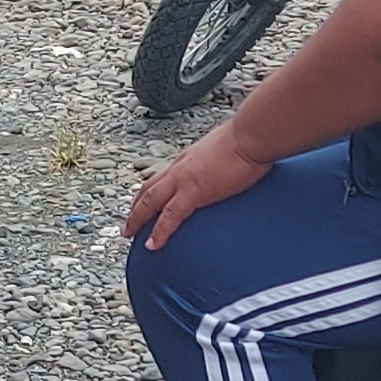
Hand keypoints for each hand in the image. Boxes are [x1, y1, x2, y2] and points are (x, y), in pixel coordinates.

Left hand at [124, 135, 274, 251]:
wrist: (252, 136)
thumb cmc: (248, 139)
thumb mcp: (229, 150)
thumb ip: (224, 161)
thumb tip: (233, 167)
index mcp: (189, 158)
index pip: (163, 175)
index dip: (150, 189)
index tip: (144, 200)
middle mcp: (181, 167)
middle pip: (148, 188)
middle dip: (135, 205)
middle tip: (128, 221)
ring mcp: (183, 179)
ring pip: (150, 201)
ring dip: (137, 218)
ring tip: (128, 234)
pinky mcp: (194, 191)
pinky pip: (170, 216)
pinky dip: (159, 232)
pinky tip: (152, 245)